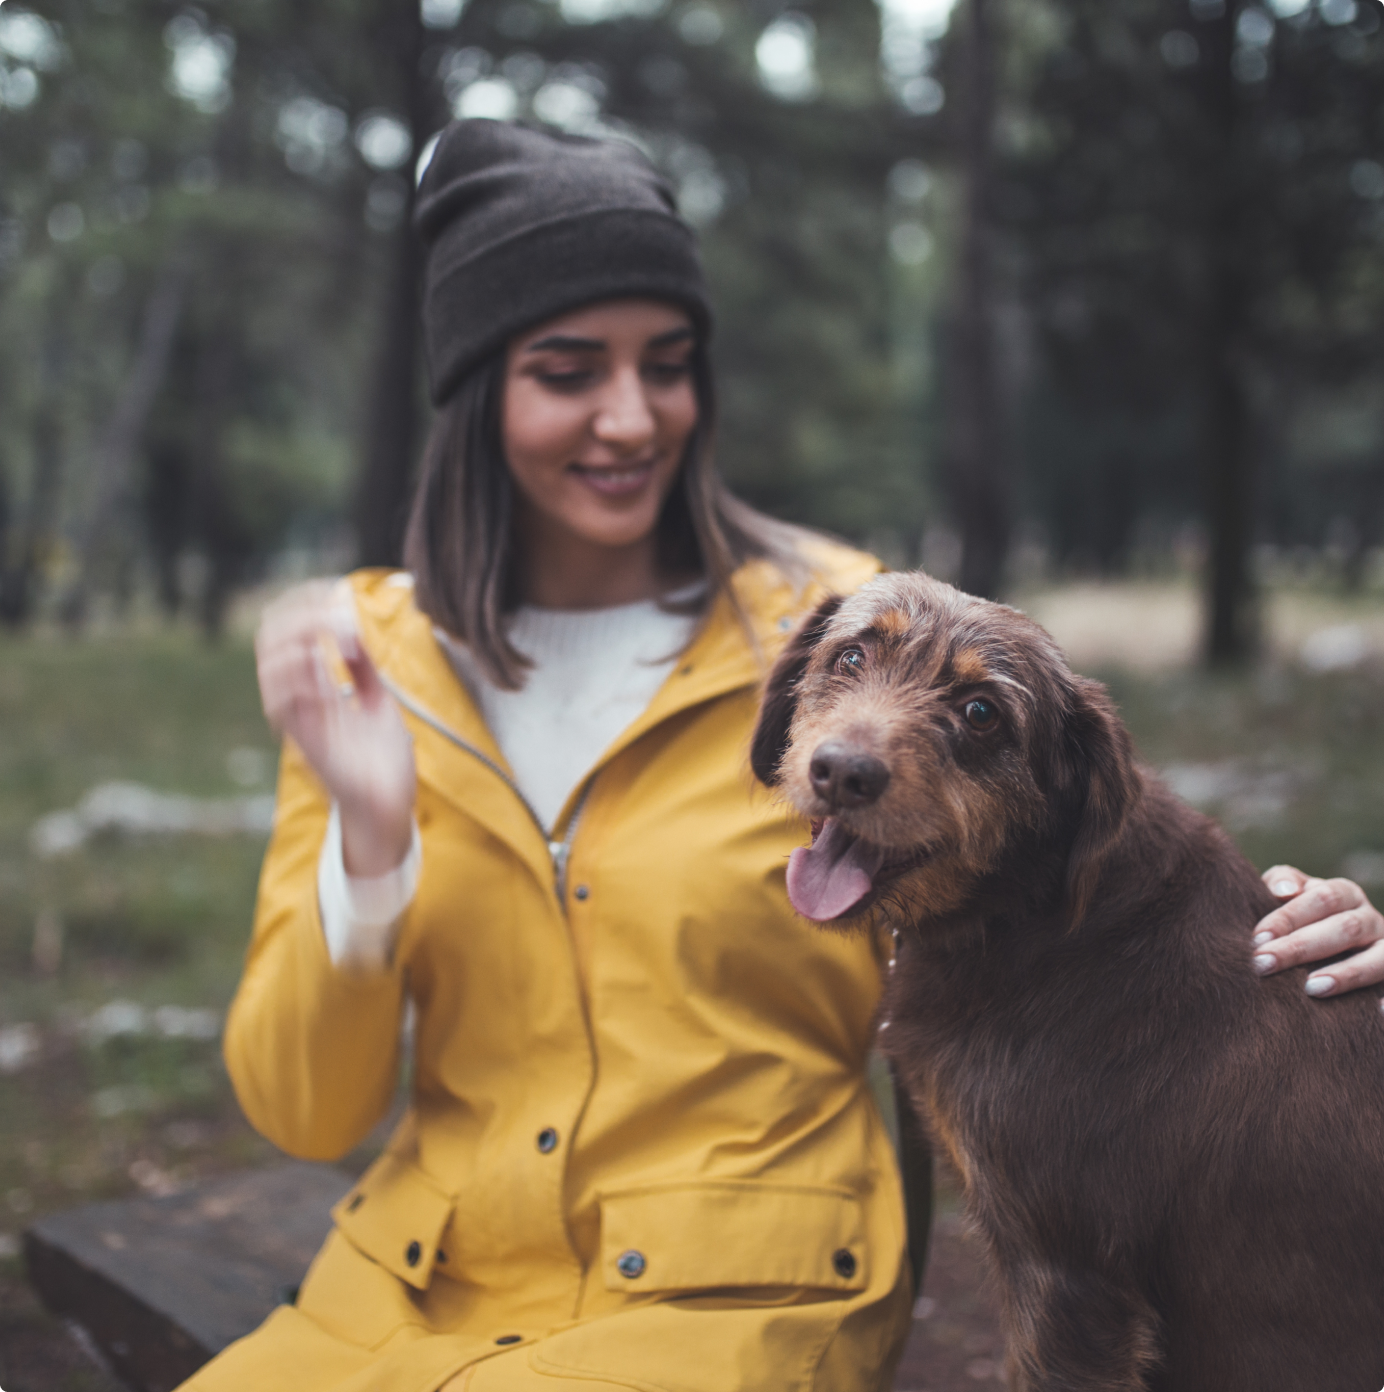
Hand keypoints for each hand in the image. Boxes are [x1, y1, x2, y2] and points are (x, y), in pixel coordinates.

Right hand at [256, 581, 415, 876]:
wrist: (392, 807)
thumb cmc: (383, 761)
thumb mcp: (377, 704)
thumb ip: (364, 671)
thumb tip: (354, 630)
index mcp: (312, 689)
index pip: (284, 634)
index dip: (299, 604)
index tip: (328, 588)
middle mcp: (300, 702)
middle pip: (269, 643)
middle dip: (295, 614)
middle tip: (329, 605)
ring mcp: (301, 722)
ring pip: (270, 667)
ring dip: (298, 638)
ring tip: (330, 630)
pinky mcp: (309, 743)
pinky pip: (282, 703)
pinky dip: (297, 672)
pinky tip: (323, 658)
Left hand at [1251, 866, 1383, 999]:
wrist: (1327, 943)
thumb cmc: (1298, 917)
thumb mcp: (1289, 894)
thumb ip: (1282, 881)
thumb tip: (1284, 890)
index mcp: (1344, 894)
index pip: (1322, 899)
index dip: (1289, 917)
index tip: (1257, 938)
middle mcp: (1370, 919)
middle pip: (1345, 928)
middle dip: (1301, 947)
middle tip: (1264, 964)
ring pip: (1378, 958)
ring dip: (1347, 974)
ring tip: (1311, 988)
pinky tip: (1376, 1012)